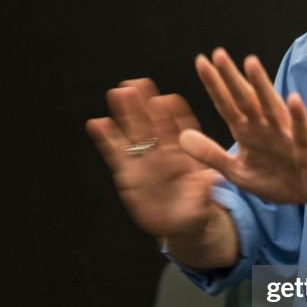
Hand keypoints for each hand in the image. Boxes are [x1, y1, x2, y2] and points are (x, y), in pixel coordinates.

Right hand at [86, 79, 222, 238]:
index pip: (179, 130)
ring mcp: (143, 160)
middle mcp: (162, 152)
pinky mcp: (126, 172)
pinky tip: (96, 123)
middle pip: (152, 124)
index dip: (174, 115)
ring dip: (124, 113)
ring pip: (133, 132)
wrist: (178, 222)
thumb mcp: (203, 203)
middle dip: (144, 104)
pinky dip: (105, 138)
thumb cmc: (195, 209)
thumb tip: (211, 178)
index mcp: (184, 154)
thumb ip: (203, 190)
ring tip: (116, 93)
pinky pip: (114, 153)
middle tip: (136, 84)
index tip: (169, 100)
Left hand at [179, 48, 306, 212]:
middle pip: (245, 99)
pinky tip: (293, 98)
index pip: (226, 104)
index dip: (213, 84)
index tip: (200, 61)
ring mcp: (286, 135)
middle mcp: (265, 127)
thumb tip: (181, 137)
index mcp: (247, 131)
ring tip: (251, 63)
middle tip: (217, 54)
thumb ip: (210, 154)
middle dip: (231, 78)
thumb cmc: (277, 179)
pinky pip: (301, 130)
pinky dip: (298, 116)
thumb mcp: (236, 172)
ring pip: (271, 106)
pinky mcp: (306, 148)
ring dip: (262, 85)